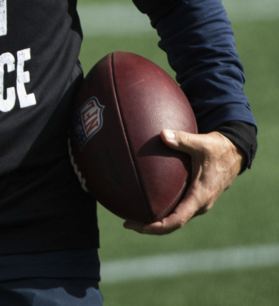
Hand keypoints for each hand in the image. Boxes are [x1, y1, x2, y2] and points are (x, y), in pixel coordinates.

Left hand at [124, 129, 243, 234]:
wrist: (234, 153)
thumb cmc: (218, 149)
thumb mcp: (201, 144)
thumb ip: (181, 139)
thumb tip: (162, 134)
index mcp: (200, 196)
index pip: (177, 220)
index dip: (156, 226)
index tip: (137, 226)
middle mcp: (199, 204)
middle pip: (172, 224)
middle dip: (150, 226)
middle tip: (127, 223)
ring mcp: (198, 202)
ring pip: (175, 218)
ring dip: (155, 221)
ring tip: (132, 216)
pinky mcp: (196, 197)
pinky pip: (177, 210)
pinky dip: (162, 211)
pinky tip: (146, 202)